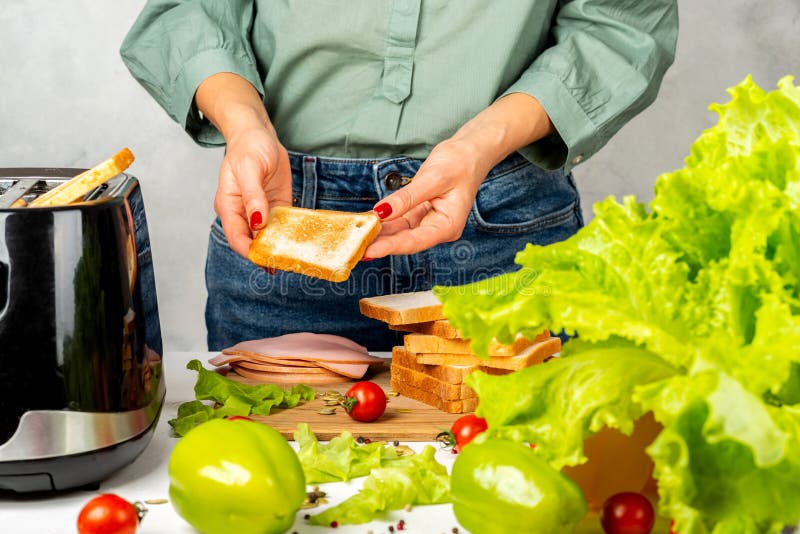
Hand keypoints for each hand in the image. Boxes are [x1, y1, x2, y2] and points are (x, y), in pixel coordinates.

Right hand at [195, 73, 291, 257]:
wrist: (259, 135)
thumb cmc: (248, 148)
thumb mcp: (249, 169)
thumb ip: (253, 197)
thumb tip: (257, 222)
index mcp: (229, 206)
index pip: (236, 237)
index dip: (249, 251)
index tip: (265, 260)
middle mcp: (243, 214)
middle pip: (252, 242)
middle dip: (265, 255)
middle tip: (284, 265)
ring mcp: (260, 212)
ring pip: (268, 238)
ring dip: (279, 248)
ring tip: (294, 260)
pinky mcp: (276, 208)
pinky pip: (282, 226)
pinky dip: (289, 235)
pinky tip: (300, 244)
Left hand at [364, 92, 554, 258]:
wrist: (470, 151)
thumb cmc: (460, 162)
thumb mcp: (432, 178)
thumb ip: (406, 198)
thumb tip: (381, 213)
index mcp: (448, 226)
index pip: (414, 241)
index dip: (390, 247)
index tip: (369, 251)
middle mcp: (438, 229)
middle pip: (405, 240)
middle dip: (380, 243)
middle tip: (355, 247)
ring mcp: (429, 222)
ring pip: (400, 232)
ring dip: (379, 234)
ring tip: (356, 237)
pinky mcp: (421, 213)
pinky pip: (399, 221)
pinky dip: (384, 222)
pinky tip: (367, 223)